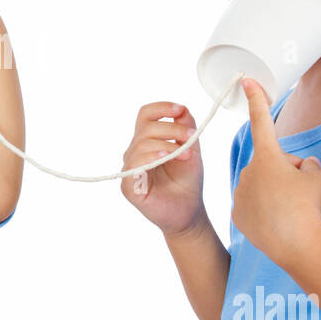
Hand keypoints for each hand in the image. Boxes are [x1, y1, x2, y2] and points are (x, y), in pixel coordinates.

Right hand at [120, 101, 208, 237]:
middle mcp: (135, 152)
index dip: (161, 108)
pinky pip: (135, 166)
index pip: (146, 115)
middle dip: (172, 128)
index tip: (179, 110)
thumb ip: (186, 128)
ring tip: (187, 154)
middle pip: (146, 128)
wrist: (189, 211)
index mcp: (148, 141)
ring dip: (167, 144)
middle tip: (192, 137)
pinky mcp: (128, 186)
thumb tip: (182, 109)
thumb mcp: (191, 150)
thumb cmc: (187, 181)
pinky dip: (152, 158)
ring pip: (141, 145)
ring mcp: (130, 169)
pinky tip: (166, 158)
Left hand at [230, 77, 320, 263]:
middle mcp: (248, 171)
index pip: (262, 121)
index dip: (257, 99)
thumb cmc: (308, 206)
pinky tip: (277, 222)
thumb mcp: (318, 177)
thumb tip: (301, 166)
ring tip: (290, 210)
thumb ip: (308, 165)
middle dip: (285, 172)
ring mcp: (241, 193)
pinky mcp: (238, 215)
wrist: (297, 245)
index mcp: (267, 156)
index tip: (247, 80)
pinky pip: (255, 205)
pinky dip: (267, 211)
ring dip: (276, 192)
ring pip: (262, 185)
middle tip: (300, 192)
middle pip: (271, 163)